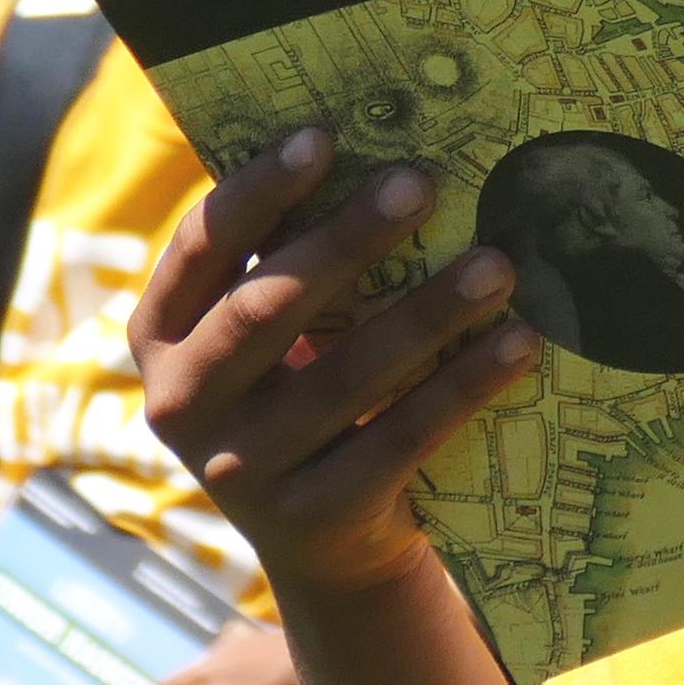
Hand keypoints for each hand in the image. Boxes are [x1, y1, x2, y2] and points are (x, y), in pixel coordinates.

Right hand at [134, 126, 540, 610]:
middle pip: (267, 306)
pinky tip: (521, 342)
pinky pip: (402, 437)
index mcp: (162, 339)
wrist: (328, 547)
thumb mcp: (275, 344)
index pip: (201, 250)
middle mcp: (183, 405)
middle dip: (347, 239)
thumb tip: (388, 157)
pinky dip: (466, 384)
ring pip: (348, 374)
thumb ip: (296, 268)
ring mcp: (242, 470)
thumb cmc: (308, 398)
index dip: (257, 192)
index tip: (323, 137)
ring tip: (498, 264)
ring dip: (429, 311)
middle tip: (422, 183)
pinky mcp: (315, 516)